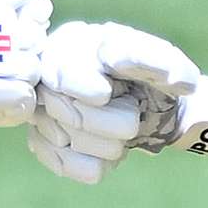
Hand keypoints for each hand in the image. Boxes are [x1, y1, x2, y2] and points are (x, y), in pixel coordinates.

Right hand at [0, 0, 49, 123]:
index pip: (34, 3)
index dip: (36, 13)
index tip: (28, 23)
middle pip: (35, 40)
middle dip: (32, 48)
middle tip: (22, 56)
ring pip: (30, 70)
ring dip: (26, 75)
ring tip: (15, 78)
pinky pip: (19, 98)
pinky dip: (19, 99)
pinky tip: (11, 97)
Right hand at [31, 19, 207, 176]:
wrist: (151, 108)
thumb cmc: (154, 78)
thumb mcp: (165, 63)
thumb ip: (156, 60)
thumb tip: (139, 65)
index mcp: (74, 42)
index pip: (61, 66)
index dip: (80, 83)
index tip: (103, 95)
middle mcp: (48, 73)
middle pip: (61, 107)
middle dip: (106, 123)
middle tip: (132, 124)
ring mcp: (42, 108)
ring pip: (62, 138)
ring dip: (105, 146)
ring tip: (125, 136)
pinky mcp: (44, 140)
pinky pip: (61, 162)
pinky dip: (93, 165)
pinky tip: (110, 157)